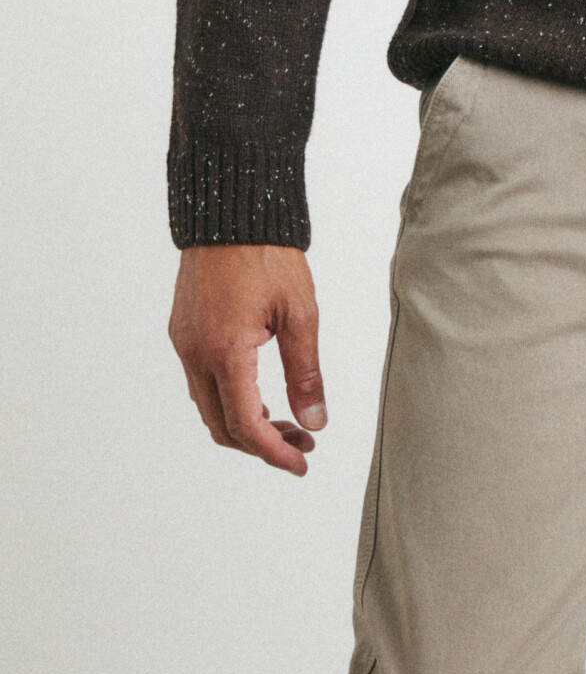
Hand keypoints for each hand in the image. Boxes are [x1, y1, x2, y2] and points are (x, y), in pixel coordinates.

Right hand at [168, 244, 326, 476]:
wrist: (232, 210)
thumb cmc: (270, 254)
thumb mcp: (301, 312)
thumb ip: (306, 371)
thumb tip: (315, 421)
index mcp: (226, 351)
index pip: (246, 425)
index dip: (274, 452)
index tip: (302, 463)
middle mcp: (196, 353)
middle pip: (222, 426)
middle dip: (262, 444)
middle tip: (301, 444)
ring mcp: (184, 343)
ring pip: (209, 406)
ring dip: (245, 422)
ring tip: (286, 421)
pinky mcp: (183, 331)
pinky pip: (201, 381)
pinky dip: (229, 398)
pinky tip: (259, 393)